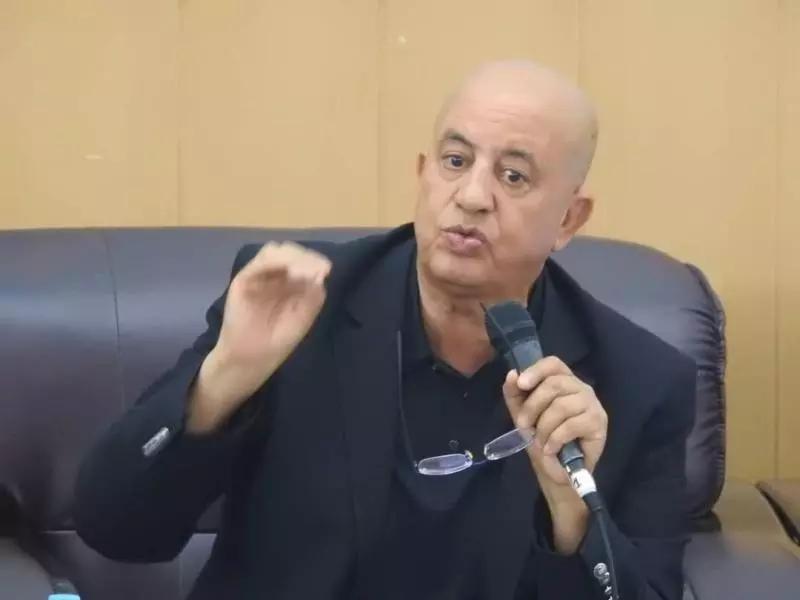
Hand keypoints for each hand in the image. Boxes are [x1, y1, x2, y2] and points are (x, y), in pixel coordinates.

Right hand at [187, 242, 330, 432]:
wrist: (253, 357)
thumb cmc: (279, 339)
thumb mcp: (304, 315)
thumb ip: (313, 293)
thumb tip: (321, 271)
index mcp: (290, 281)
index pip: (302, 260)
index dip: (314, 260)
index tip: (326, 269)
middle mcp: (274, 275)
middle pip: (289, 251)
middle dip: (305, 257)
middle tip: (318, 270)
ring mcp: (258, 276)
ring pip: (274, 252)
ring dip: (292, 257)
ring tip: (305, 273)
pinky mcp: (243, 280)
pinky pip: (258, 263)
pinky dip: (277, 262)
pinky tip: (292, 273)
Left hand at [502, 356, 606, 494]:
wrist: (557, 470)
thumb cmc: (542, 438)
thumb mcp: (521, 414)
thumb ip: (515, 393)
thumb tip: (512, 374)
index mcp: (563, 380)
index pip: (553, 364)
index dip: (536, 370)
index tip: (521, 384)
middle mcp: (580, 387)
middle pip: (554, 384)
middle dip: (532, 406)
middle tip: (523, 426)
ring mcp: (592, 404)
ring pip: (561, 406)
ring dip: (544, 428)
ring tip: (540, 442)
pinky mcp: (599, 422)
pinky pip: (571, 425)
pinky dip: (555, 439)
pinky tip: (551, 449)